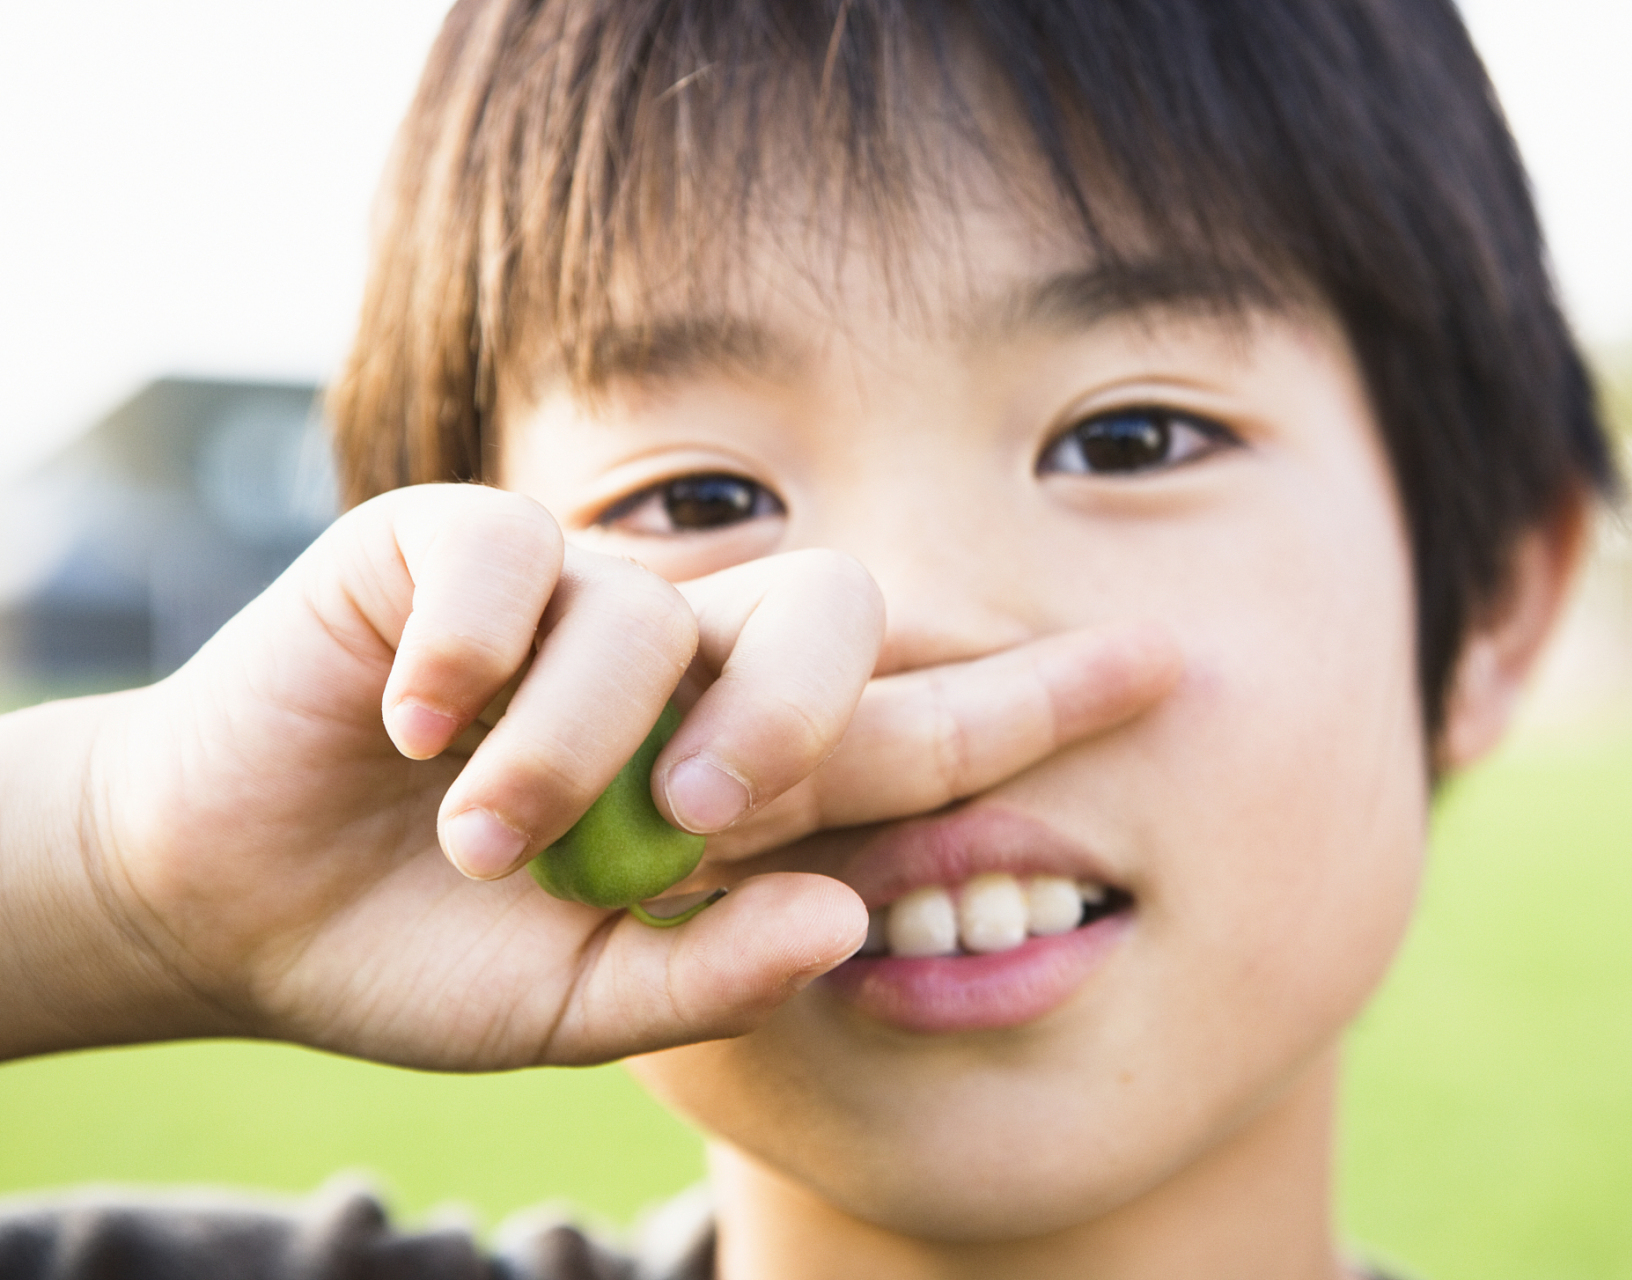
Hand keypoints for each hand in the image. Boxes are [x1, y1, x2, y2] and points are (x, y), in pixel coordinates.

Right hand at [0, 484, 1176, 1068]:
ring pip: (649, 615)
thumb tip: (851, 911)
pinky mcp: (441, 547)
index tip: (1162, 669)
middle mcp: (675, 662)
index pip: (911, 723)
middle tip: (704, 817)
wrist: (237, 903)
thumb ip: (713, 970)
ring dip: (570, 750)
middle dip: (797, 712)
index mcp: (730, 772)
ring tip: (486, 839)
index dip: (1033, 698)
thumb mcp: (580, 1003)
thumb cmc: (429, 950)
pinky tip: (416, 724)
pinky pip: (506, 558)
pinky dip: (472, 652)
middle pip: (826, 616)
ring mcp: (568, 595)